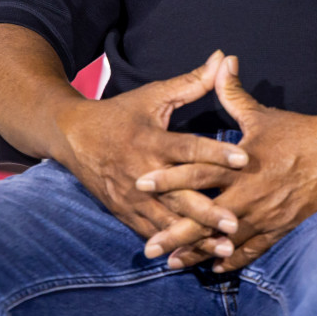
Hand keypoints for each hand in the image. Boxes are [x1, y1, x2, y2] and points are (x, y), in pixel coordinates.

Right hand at [53, 50, 248, 254]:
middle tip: (236, 222)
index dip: (216, 153)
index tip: (244, 159)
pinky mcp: (124, 212)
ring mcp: (132, 196)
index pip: (188, 148)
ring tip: (223, 248)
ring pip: (166, 220)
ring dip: (194, 235)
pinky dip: (171, 245)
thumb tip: (223, 58)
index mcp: (151, 140)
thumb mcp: (154, 95)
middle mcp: (142, 171)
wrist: (73, 136)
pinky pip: (150, 232)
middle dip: (208, 210)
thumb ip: (192, 82)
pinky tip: (193, 257)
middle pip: (179, 194)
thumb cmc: (121, 113)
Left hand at [135, 55, 316, 270]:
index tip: (140, 184)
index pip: (196, 172)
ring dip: (197, 252)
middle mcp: (249, 194)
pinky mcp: (279, 228)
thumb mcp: (262, 113)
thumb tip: (221, 61)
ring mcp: (264, 215)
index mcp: (240, 164)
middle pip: (204, 217)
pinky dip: (231, 261)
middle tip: (149, 249)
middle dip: (175, 234)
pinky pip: (252, 251)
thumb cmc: (299, 133)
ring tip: (172, 264)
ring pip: (224, 241)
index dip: (168, 178)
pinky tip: (213, 268)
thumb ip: (234, 92)